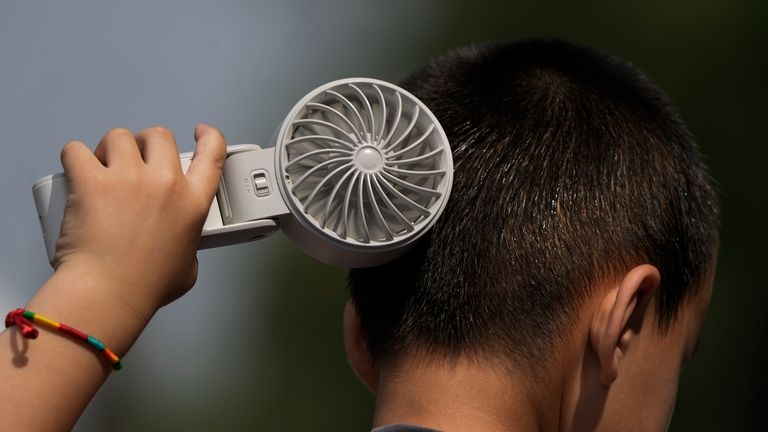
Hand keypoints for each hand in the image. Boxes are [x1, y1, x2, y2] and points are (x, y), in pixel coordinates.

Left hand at [53, 124, 225, 319]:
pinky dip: (75, 158)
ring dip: (110, 149)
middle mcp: (165, 183)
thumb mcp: (186, 269)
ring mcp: (128, 178)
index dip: (209, 137)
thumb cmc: (146, 287)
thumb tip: (179, 250)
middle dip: (146, 144)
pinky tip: (75, 172)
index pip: (212, 155)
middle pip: (159, 136)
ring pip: (119, 137)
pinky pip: (77, 150)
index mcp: (192, 203)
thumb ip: (188, 249)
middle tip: (134, 162)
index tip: (201, 132)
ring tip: (102, 168)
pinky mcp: (91, 180)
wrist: (109, 293)